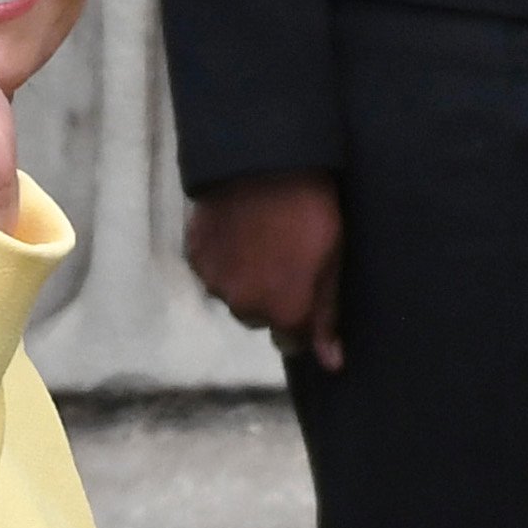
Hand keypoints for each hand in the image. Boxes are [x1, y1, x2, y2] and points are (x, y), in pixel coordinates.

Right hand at [186, 171, 343, 370]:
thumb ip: (327, 316)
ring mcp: (215, 283)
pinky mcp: (194, 256)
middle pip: (260, 317)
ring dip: (245, 278)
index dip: (302, 318)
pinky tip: (239, 230)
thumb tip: (332, 364)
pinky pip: (212, 271)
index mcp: (283, 312)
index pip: (292, 341)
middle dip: (271, 297)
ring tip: (261, 239)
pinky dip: (224, 258)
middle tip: (285, 256)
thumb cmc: (311, 211)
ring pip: (234, 294)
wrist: (263, 163)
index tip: (307, 291)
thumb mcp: (333, 261)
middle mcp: (244, 308)